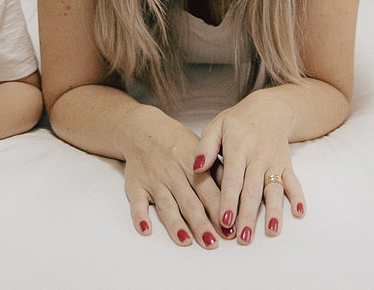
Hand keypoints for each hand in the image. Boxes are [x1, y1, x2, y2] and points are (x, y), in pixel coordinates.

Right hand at [123, 110, 221, 247]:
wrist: (143, 130)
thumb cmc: (177, 143)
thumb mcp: (201, 148)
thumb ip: (217, 170)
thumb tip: (237, 190)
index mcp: (193, 165)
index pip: (209, 191)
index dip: (220, 210)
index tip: (230, 229)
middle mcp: (174, 174)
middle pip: (189, 202)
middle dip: (201, 224)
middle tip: (212, 243)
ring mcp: (154, 181)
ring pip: (166, 206)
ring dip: (175, 225)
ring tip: (186, 242)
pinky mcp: (136, 186)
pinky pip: (137, 203)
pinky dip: (140, 217)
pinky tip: (146, 230)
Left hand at [194, 93, 303, 244]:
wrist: (270, 108)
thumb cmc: (238, 121)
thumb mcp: (216, 126)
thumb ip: (205, 147)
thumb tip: (195, 167)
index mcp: (238, 148)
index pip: (233, 179)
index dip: (229, 200)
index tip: (224, 220)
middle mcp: (258, 156)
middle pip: (253, 190)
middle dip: (249, 215)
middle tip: (243, 238)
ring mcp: (275, 161)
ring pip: (274, 189)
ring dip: (274, 211)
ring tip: (272, 231)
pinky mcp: (287, 164)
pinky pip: (294, 181)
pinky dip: (297, 196)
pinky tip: (299, 212)